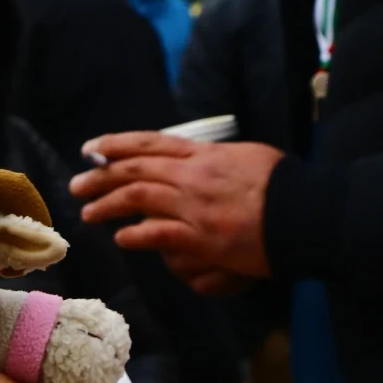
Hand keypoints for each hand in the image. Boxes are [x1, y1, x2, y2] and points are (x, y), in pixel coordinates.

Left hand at [69, 133, 283, 293]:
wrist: (306, 214)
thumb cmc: (283, 185)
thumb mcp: (249, 156)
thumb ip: (216, 158)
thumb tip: (196, 161)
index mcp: (204, 154)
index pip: (150, 143)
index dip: (116, 145)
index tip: (91, 149)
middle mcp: (192, 176)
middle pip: (134, 170)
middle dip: (100, 177)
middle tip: (76, 185)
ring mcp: (194, 207)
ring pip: (137, 198)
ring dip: (107, 205)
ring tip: (88, 214)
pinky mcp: (201, 238)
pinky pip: (157, 234)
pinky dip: (135, 236)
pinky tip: (122, 239)